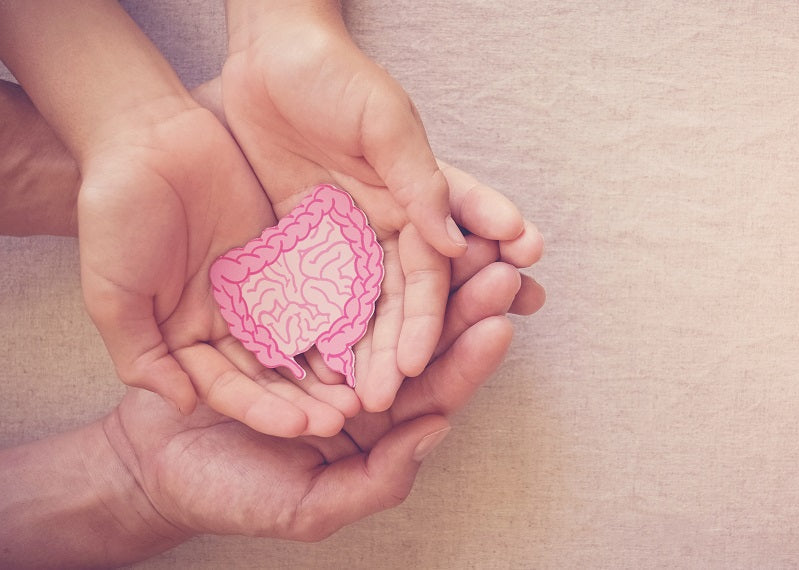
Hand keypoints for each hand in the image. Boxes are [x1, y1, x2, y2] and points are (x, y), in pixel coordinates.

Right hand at [78, 102, 359, 437]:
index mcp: (184, 338)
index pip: (229, 387)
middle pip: (271, 372)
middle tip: (345, 418)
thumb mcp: (112, 291)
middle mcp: (225, 321)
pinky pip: (316, 287)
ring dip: (328, 365)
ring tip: (365, 387)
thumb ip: (142, 352)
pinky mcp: (283, 253)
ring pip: (299, 337)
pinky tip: (369, 331)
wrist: (145, 137)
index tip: (300, 428)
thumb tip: (184, 404)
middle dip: (305, 399)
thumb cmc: (116, 214)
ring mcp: (257, 288)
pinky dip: (338, 312)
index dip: (262, 410)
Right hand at [104, 255, 526, 539]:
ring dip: (429, 267)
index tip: (499, 324)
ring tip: (464, 235)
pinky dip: (365, 251)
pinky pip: (334, 277)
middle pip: (422, 335)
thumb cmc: (226, 493)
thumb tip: (437, 431)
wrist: (149, 460)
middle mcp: (362, 374)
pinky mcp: (290, 304)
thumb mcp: (306, 506)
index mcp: (376, 424)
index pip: (434, 389)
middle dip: (463, 302)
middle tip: (500, 266)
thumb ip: (377, 480)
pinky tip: (395, 219)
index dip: (467, 358)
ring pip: (388, 298)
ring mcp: (327, 336)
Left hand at [219, 4, 538, 409]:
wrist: (270, 52)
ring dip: (355, 354)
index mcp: (416, 204)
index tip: (419, 361)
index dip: (427, 318)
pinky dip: (306, 331)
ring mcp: (340, 239)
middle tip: (383, 398)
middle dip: (393, 352)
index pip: (428, 273)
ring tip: (347, 401)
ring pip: (352, 310)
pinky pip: (303, 294)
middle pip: (394, 304)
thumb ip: (420, 182)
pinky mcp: (297, 241)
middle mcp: (384, 230)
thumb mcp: (386, 123)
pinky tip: (302, 370)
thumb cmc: (337, 77)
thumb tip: (454, 246)